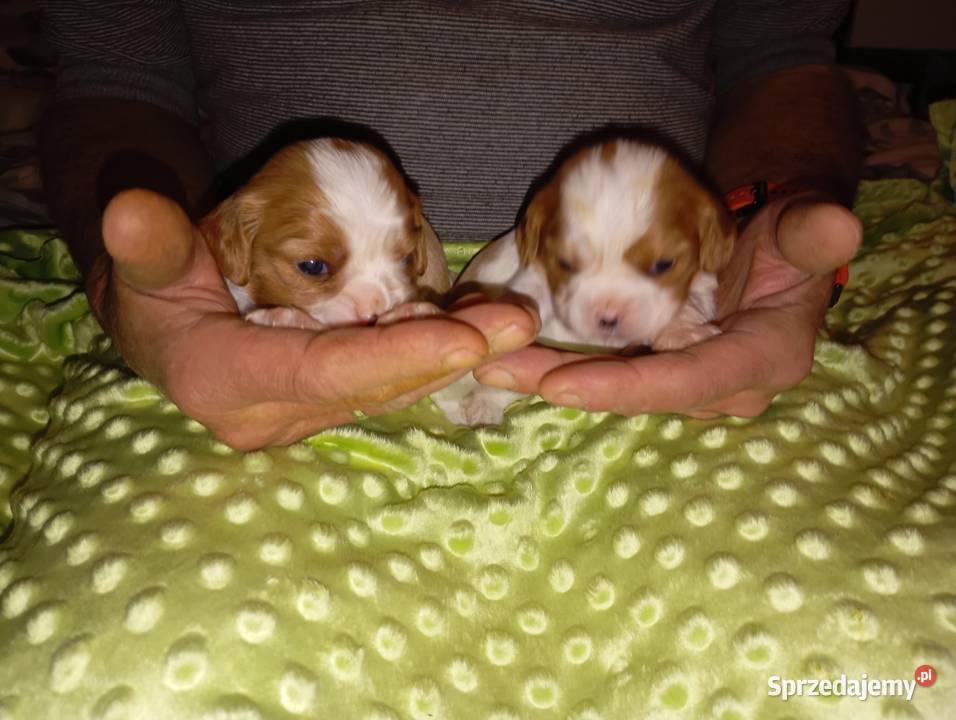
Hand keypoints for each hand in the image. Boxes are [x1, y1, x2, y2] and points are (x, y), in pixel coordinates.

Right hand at [97, 189, 537, 448]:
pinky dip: (435, 355)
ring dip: (455, 358)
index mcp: (226, 385)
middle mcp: (275, 416)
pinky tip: (483, 329)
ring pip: (392, 389)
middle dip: (449, 356)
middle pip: (375, 387)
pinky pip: (390, 382)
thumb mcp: (144, 263)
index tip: (467, 338)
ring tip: (516, 322)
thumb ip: (147, 243)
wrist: (161, 328)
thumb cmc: (153, 290)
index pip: (324, 373)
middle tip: (520, 322)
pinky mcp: (329, 404)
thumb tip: (131, 208)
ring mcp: (306, 416)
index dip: (395, 356)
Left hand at [473, 196, 861, 417]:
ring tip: (489, 364)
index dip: (624, 387)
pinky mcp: (656, 372)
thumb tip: (836, 224)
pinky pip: (604, 373)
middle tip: (496, 369)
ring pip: (610, 387)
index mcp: (758, 362)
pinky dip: (557, 363)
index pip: (685, 383)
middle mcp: (717, 389)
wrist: (771, 255)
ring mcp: (683, 385)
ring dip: (548, 376)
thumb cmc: (787, 242)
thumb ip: (812, 233)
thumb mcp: (802, 232)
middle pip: (633, 394)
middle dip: (563, 384)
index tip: (559, 385)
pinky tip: (510, 354)